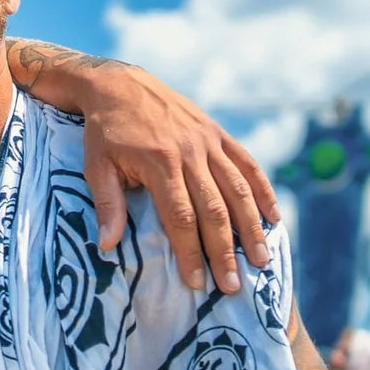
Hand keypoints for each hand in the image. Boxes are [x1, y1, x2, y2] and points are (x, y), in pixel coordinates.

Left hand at [78, 69, 276, 291]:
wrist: (119, 85)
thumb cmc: (105, 133)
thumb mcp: (96, 166)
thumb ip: (107, 204)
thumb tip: (108, 246)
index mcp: (159, 163)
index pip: (181, 217)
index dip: (190, 251)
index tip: (197, 282)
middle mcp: (190, 152)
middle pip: (214, 209)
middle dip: (225, 250)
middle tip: (234, 285)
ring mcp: (208, 141)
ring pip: (237, 189)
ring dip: (251, 226)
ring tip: (261, 259)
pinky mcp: (217, 133)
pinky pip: (246, 164)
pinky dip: (262, 190)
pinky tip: (274, 217)